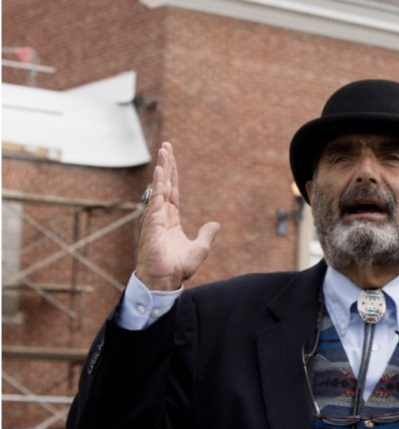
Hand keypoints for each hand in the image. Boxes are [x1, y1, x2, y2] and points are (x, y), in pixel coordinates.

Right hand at [135, 142, 219, 291]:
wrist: (164, 282)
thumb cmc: (177, 268)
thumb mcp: (199, 248)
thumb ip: (207, 235)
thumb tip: (215, 224)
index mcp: (170, 219)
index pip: (172, 191)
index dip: (172, 174)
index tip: (171, 157)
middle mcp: (160, 215)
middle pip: (164, 184)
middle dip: (166, 164)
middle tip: (166, 145)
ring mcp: (155, 218)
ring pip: (159, 188)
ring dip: (162, 170)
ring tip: (164, 152)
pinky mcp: (152, 225)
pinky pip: (155, 201)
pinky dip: (158, 186)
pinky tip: (161, 172)